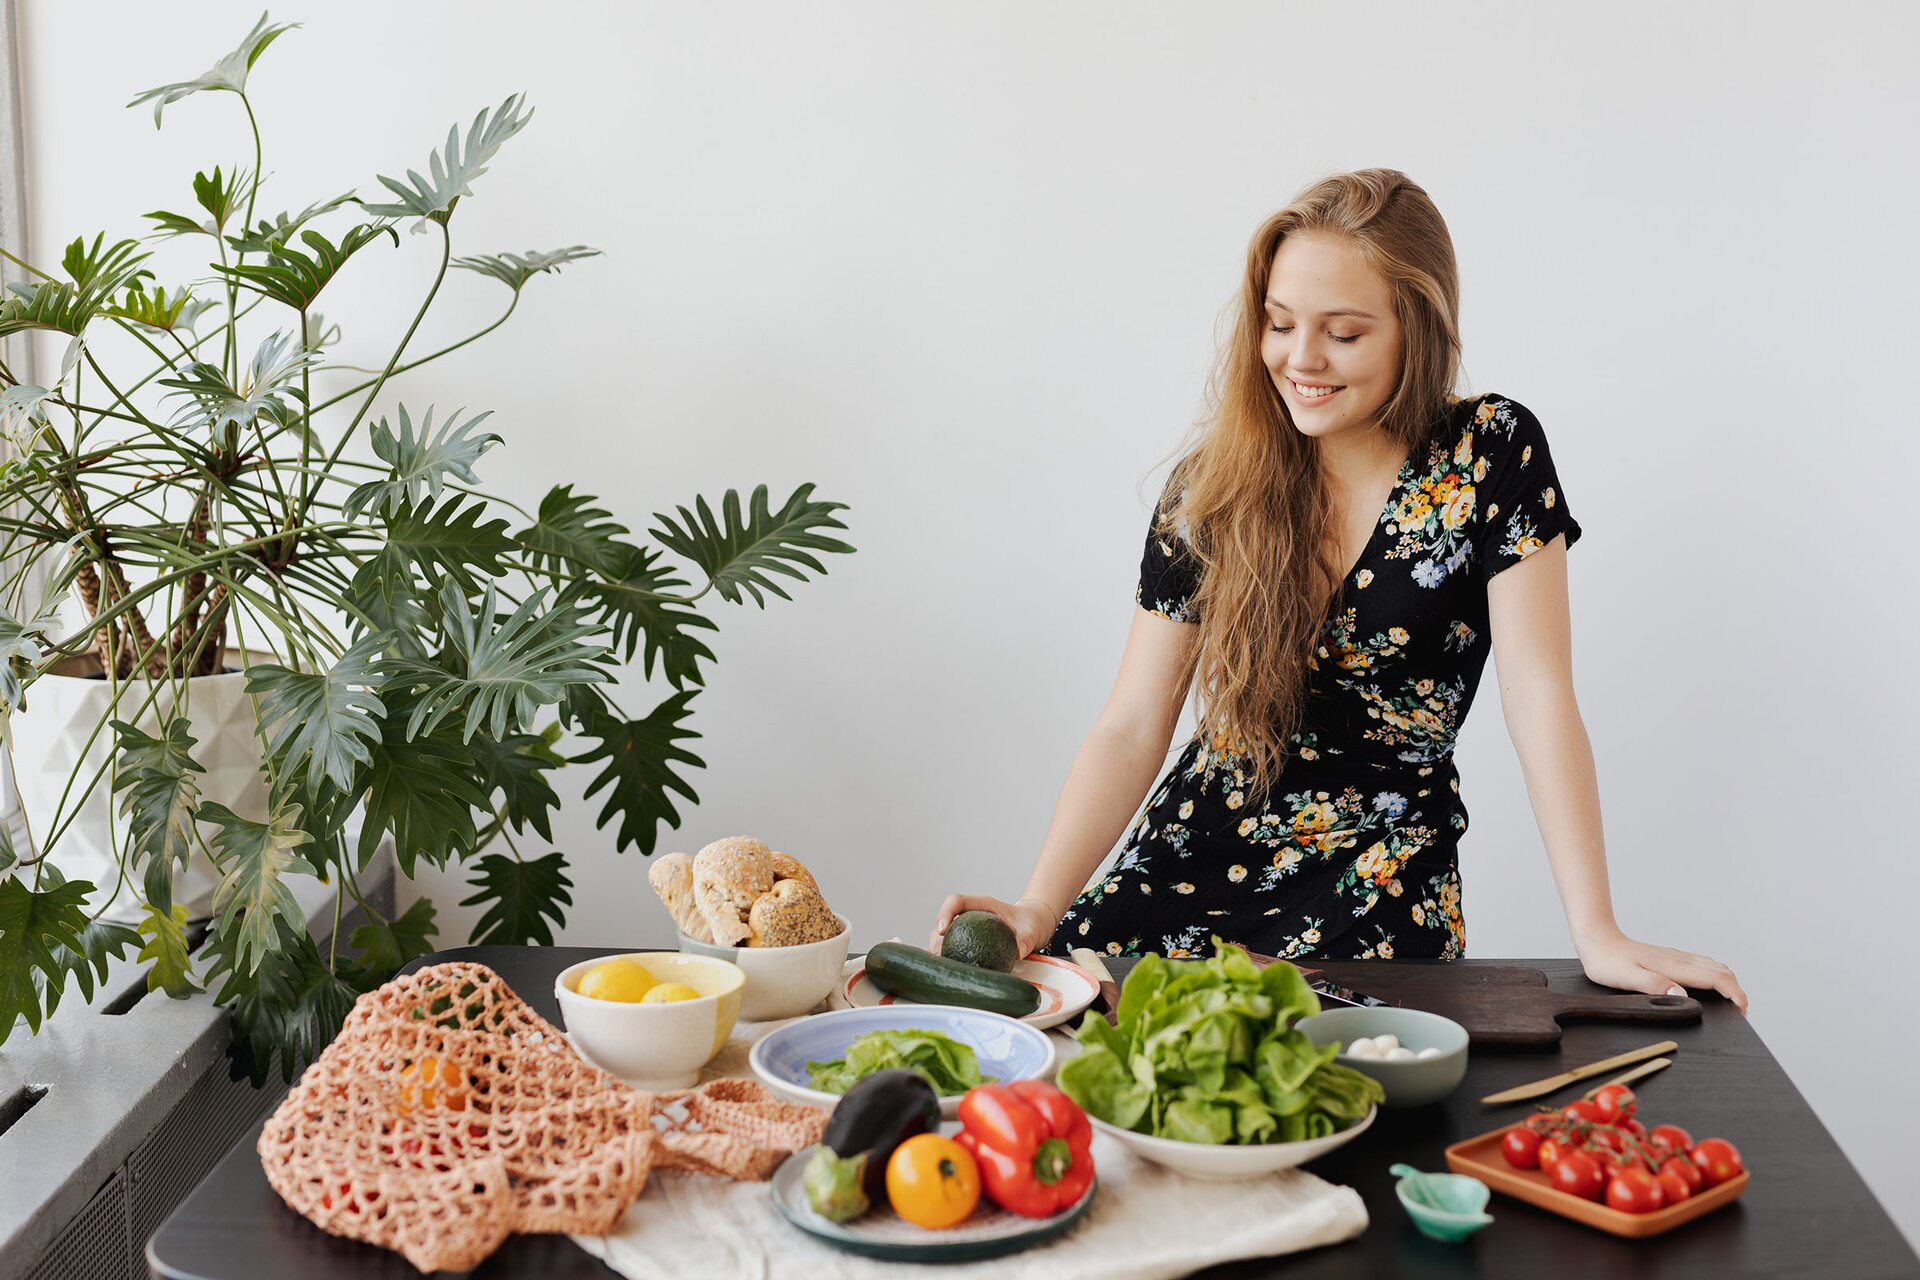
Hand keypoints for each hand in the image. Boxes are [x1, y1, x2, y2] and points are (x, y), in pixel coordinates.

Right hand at [929, 894, 1057, 957]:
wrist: (1033, 926)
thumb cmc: (1029, 924)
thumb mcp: (1031, 931)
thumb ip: (1026, 940)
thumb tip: (1018, 952)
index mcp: (982, 905)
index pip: (956, 901)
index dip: (945, 913)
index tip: (943, 930)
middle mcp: (970, 915)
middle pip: (944, 921)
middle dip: (937, 938)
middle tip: (940, 956)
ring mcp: (967, 928)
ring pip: (942, 936)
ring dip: (938, 950)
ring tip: (941, 967)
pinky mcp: (967, 941)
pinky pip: (951, 948)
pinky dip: (946, 959)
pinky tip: (946, 973)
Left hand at [1576, 927, 1747, 1011]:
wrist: (1596, 939)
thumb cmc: (1607, 961)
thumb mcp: (1626, 978)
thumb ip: (1654, 986)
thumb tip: (1682, 996)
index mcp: (1674, 966)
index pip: (1716, 978)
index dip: (1735, 994)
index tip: (1742, 1010)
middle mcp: (1679, 959)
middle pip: (1722, 971)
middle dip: (1737, 991)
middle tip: (1740, 1013)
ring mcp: (1676, 956)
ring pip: (1714, 966)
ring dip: (1728, 983)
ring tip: (1730, 1003)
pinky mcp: (1670, 957)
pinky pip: (1702, 965)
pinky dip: (1715, 977)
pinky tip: (1708, 987)